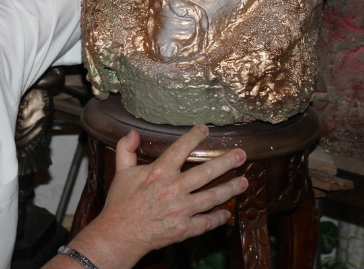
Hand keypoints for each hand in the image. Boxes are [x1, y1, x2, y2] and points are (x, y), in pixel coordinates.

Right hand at [65, 125, 247, 268]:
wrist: (119, 234)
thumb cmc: (120, 203)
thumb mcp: (120, 172)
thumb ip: (126, 150)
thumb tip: (133, 133)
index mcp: (159, 173)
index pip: (180, 149)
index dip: (194, 137)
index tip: (205, 129)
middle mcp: (174, 189)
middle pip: (206, 172)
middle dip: (226, 162)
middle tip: (241, 154)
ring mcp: (181, 210)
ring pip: (212, 197)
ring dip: (230, 189)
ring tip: (244, 182)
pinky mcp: (184, 228)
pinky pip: (206, 222)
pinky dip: (218, 218)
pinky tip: (226, 213)